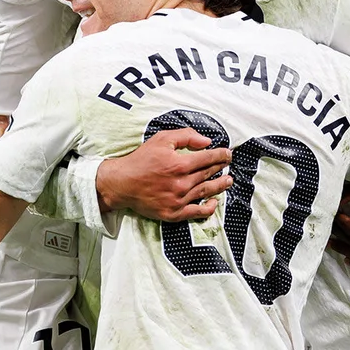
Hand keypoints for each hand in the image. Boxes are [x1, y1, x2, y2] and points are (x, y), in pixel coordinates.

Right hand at [96, 129, 232, 221]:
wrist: (122, 183)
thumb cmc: (140, 160)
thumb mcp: (161, 139)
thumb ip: (185, 136)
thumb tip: (207, 141)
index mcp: (180, 164)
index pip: (208, 159)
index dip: (221, 155)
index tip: (227, 153)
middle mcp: (182, 183)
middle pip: (208, 174)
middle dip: (221, 168)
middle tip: (228, 164)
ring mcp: (178, 200)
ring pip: (206, 192)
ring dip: (220, 186)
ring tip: (228, 181)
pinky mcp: (173, 213)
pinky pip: (196, 212)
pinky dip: (208, 208)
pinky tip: (214, 202)